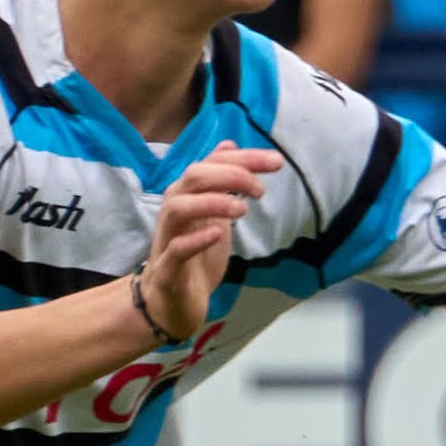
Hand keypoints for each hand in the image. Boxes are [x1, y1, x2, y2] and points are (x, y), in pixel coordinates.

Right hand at [138, 147, 279, 342]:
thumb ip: (221, 181)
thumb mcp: (214, 213)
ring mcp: (169, 238)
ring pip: (178, 208)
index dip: (244, 158)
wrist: (172, 300)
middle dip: (230, 174)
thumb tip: (229, 145)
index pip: (212, 163)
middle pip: (194, 177)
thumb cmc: (195, 253)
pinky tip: (219, 233)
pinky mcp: (168, 268)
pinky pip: (176, 249)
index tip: (277, 161)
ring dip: (211, 202)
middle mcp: (175, 210)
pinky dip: (196, 240)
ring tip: (241, 209)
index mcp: (189, 196)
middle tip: (260, 190)